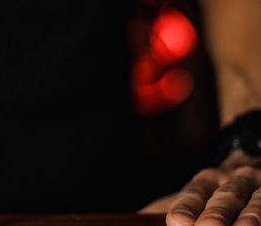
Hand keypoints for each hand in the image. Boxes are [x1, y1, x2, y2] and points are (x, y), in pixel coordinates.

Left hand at [142, 150, 260, 225]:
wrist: (254, 165)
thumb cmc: (212, 197)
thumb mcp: (190, 200)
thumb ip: (159, 211)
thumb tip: (136, 220)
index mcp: (205, 181)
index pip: (194, 193)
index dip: (187, 207)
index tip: (177, 221)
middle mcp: (232, 180)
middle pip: (224, 196)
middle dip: (218, 212)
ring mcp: (257, 185)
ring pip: (254, 199)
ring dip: (251, 215)